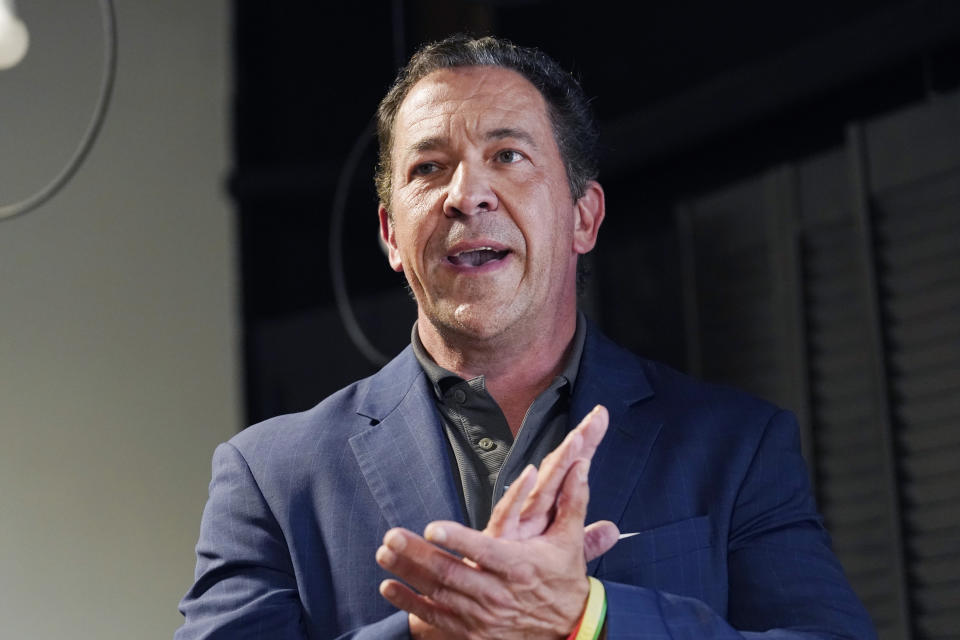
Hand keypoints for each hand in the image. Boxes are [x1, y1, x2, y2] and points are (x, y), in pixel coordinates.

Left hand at [379, 406, 617, 638]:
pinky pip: (436, 618)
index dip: (457, 540)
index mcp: (518, 566)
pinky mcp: (473, 632)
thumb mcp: (569, 541)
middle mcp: (497, 593)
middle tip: (392, 536)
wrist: (570, 630)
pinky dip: (410, 604)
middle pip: (451, 573)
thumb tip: (581, 466)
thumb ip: (572, 502)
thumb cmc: (564, 581)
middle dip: (417, 555)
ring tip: (384, 554)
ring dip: (408, 574)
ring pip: (438, 594)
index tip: (433, 528)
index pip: (483, 552)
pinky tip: (389, 587)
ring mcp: (482, 615)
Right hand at [486, 405, 618, 559]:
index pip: (573, 473)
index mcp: (549, 514)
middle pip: (560, 471)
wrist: (485, 599)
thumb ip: (586, 542)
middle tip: (597, 417)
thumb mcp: (561, 558)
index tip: (602, 417)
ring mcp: (518, 523)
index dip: (587, 447)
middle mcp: (534, 512)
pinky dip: (518, 494)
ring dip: (558, 463)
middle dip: (579, 443)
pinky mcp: (499, 539)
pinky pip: (510, 514)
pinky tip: (531, 473)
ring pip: (541, 488)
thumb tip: (612, 530)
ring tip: (576, 440)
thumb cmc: (519, 574)